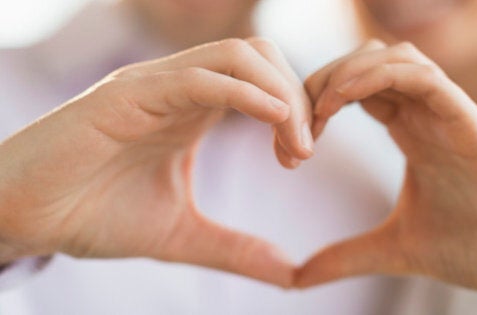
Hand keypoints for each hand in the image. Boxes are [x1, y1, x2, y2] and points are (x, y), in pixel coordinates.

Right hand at [0, 38, 312, 286]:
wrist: (23, 218)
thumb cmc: (93, 215)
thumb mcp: (182, 235)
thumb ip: (236, 249)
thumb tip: (292, 275)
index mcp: (194, 109)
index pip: (264, 79)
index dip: (296, 110)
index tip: (300, 157)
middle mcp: (178, 87)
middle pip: (261, 56)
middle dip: (298, 98)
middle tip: (303, 153)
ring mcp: (153, 85)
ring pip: (238, 57)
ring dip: (281, 95)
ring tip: (294, 148)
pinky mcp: (126, 95)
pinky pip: (198, 77)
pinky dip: (246, 93)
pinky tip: (274, 120)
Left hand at [296, 40, 476, 303]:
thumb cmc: (474, 248)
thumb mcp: (393, 249)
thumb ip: (345, 256)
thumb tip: (296, 278)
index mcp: (412, 131)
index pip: (358, 89)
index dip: (317, 104)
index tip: (291, 145)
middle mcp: (428, 114)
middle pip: (369, 62)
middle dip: (324, 81)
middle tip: (295, 122)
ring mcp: (450, 113)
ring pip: (395, 57)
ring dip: (348, 72)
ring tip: (319, 109)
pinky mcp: (471, 121)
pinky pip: (423, 76)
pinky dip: (379, 76)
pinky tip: (345, 99)